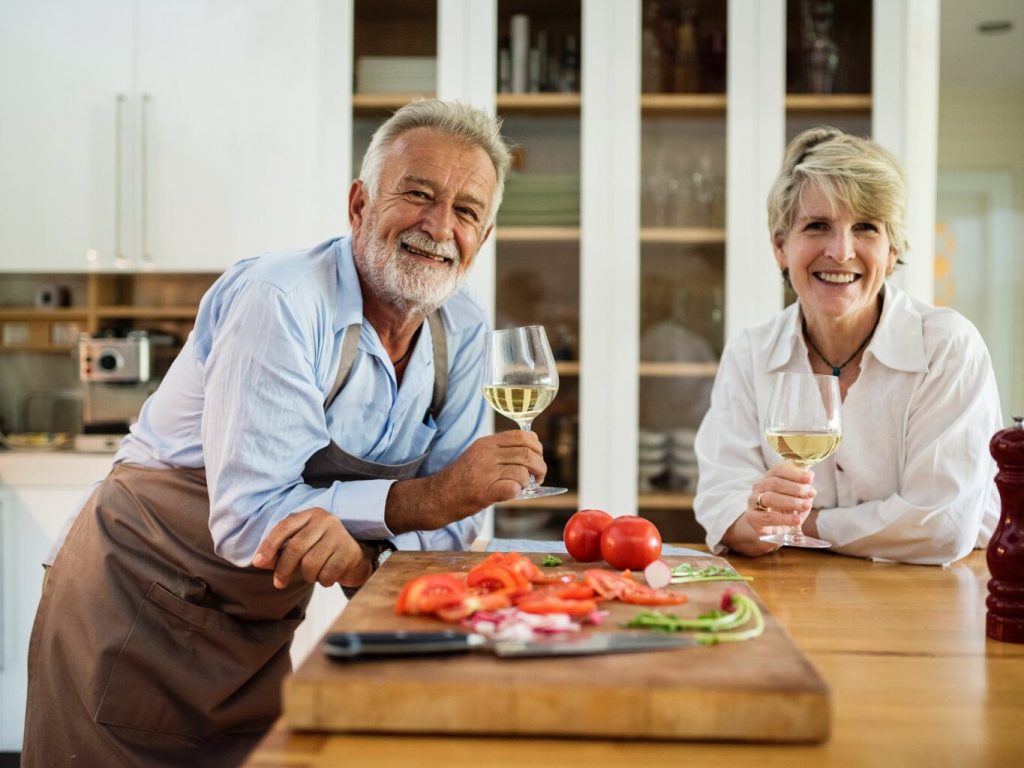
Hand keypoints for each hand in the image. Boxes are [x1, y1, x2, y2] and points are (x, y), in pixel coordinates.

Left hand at [251, 507, 373, 588]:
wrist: (355, 557)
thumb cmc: (322, 551)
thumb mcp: (301, 546)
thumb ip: (280, 552)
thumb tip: (259, 562)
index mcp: (310, 515)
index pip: (284, 527)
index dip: (268, 546)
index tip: (258, 563)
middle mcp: (326, 520)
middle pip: (295, 547)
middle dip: (283, 569)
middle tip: (278, 583)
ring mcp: (339, 535)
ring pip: (310, 563)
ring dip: (307, 576)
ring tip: (314, 574)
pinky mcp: (349, 551)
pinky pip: (326, 573)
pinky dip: (323, 580)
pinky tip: (327, 576)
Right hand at [385, 430, 546, 532]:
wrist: (437, 496)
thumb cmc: (461, 479)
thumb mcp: (478, 455)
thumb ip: (500, 451)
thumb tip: (529, 452)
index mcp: (487, 443)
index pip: (522, 436)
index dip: (536, 447)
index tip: (537, 457)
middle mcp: (487, 454)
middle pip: (527, 453)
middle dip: (540, 466)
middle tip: (538, 476)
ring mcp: (485, 472)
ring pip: (523, 471)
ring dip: (528, 481)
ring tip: (523, 486)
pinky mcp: (484, 491)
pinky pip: (513, 488)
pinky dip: (517, 491)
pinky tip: (511, 493)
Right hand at [723, 464, 816, 555]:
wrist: (770, 527)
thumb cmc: (785, 508)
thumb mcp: (797, 497)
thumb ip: (803, 489)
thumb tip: (810, 480)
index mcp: (769, 477)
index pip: (779, 469)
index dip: (795, 473)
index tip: (810, 478)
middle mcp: (759, 486)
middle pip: (774, 483)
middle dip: (795, 488)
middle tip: (811, 493)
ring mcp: (753, 501)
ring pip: (770, 498)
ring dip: (791, 502)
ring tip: (806, 506)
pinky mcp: (753, 517)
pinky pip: (768, 517)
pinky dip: (784, 518)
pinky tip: (797, 520)